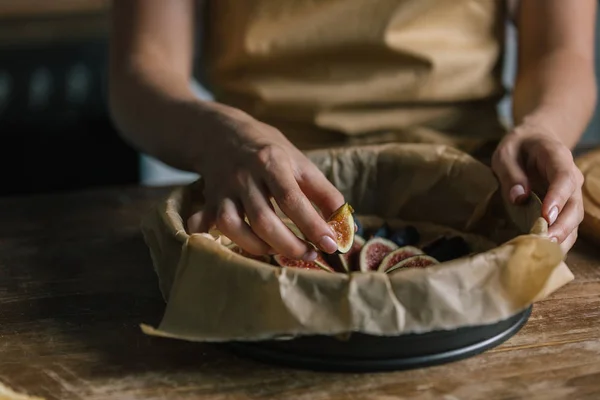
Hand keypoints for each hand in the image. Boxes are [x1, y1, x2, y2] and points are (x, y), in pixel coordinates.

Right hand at [186, 105, 343, 260]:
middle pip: (264, 220)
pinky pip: (209, 225)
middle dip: (289, 245)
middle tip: (310, 254)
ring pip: (235, 227)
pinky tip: (241, 247)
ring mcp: (224, 189)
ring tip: (281, 251)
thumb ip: (324, 193)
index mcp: (271, 161)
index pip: (292, 199)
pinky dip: (220, 240)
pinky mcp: (210, 200)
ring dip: (261, 248)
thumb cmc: (270, 152)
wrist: (222, 133)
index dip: (312, 226)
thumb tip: (346, 227)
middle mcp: (244, 175)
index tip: (331, 245)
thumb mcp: (301, 163)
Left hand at [491, 125, 583, 252]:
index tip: (546, 216)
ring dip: (562, 237)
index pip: (564, 178)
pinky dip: (559, 240)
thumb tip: (518, 198)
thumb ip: (511, 173)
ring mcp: (570, 194)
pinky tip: (545, 253)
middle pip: (574, 204)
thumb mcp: (505, 153)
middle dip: (562, 225)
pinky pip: (567, 226)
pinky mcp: (564, 207)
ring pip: (574, 219)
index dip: (557, 198)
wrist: (533, 142)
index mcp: (557, 157)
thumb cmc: (518, 147)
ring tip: (545, 252)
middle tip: (546, 241)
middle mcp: (571, 177)